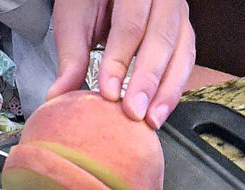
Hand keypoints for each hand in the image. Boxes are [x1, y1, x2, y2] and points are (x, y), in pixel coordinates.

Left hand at [47, 0, 195, 128]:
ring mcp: (177, 14)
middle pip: (161, 39)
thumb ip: (72, 55)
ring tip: (151, 120)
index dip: (120, 61)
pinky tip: (159, 111)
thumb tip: (59, 95)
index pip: (130, 25)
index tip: (108, 92)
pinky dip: (173, 89)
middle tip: (133, 112)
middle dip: (147, 81)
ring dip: (166, 91)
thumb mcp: (75, 18)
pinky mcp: (182, 33)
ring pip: (181, 52)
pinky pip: (185, 62)